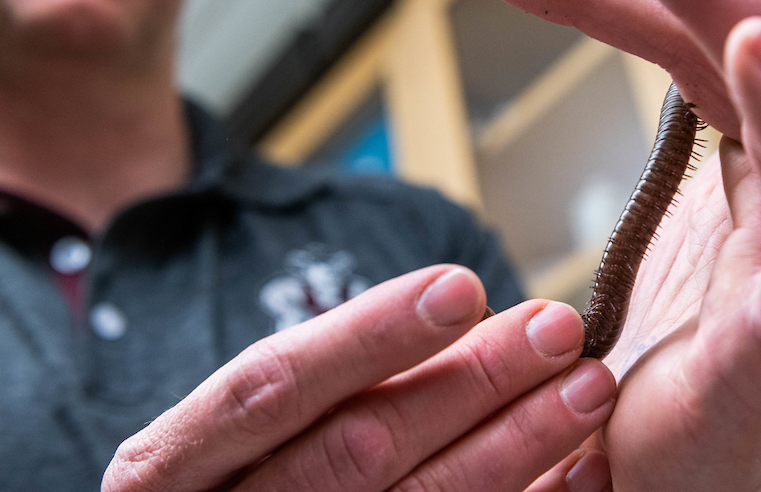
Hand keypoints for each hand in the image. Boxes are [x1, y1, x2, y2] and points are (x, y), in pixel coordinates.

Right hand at [102, 265, 615, 491]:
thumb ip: (327, 385)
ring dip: (513, 446)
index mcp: (173, 467)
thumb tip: (466, 314)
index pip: (272, 388)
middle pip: (356, 449)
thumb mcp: (236, 437)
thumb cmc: (237, 486)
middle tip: (557, 328)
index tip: (462, 287)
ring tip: (587, 387)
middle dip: (468, 383)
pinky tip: (585, 473)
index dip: (368, 336)